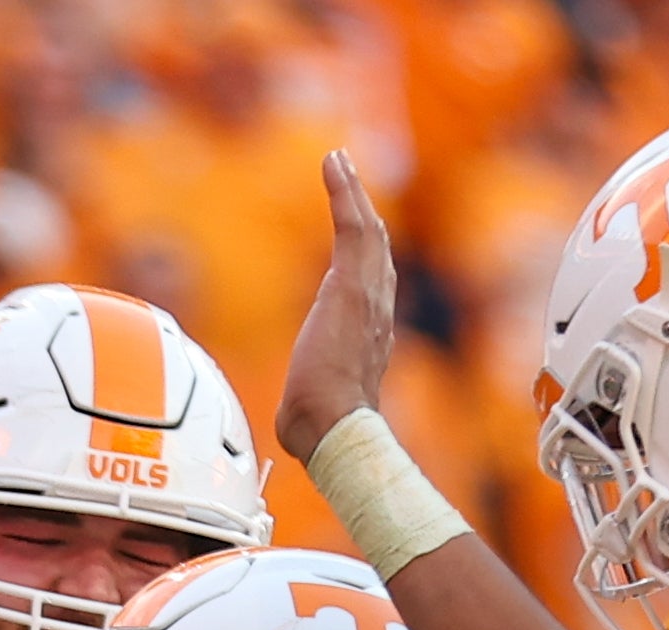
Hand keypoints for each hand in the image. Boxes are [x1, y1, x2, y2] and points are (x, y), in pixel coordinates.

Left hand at [277, 150, 396, 464]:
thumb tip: (290, 429)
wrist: (333, 427)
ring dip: (353, 192)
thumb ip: (307, 402)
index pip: (373, 284)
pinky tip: (333, 162)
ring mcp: (368, 295)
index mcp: (371, 336)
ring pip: (368, 230)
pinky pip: (352, 225)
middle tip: (348, 180)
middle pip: (376, 249)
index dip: (365, 254)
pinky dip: (344, 190)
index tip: (356, 231)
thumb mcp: (312, 406)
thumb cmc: (320, 428)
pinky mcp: (351, 284)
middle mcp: (378, 310)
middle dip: (363, 212)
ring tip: (339, 162)